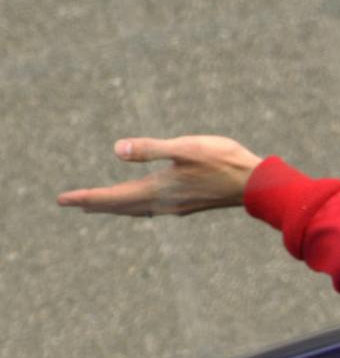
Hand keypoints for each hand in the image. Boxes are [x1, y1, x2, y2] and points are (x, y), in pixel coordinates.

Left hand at [57, 136, 262, 216]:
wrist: (258, 185)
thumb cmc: (224, 162)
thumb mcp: (186, 148)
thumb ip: (151, 148)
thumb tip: (117, 150)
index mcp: (158, 189)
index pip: (113, 196)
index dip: (87, 197)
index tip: (63, 200)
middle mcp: (164, 202)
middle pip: (122, 206)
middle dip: (96, 204)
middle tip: (72, 203)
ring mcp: (177, 206)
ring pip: (136, 209)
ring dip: (115, 207)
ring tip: (98, 206)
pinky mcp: (188, 203)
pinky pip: (151, 208)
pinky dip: (135, 206)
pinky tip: (140, 205)